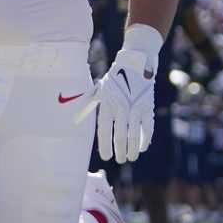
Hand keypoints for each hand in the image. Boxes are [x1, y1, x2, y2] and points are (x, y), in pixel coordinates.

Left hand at [75, 23, 160, 163]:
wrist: (136, 62)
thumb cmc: (115, 78)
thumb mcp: (99, 89)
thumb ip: (89, 104)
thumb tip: (75, 118)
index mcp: (107, 103)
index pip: (105, 129)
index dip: (105, 145)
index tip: (106, 157)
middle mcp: (121, 107)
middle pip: (120, 135)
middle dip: (120, 150)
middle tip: (120, 160)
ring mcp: (136, 107)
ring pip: (134, 134)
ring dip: (132, 149)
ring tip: (130, 157)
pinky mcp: (148, 107)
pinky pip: (148, 127)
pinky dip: (145, 139)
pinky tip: (142, 147)